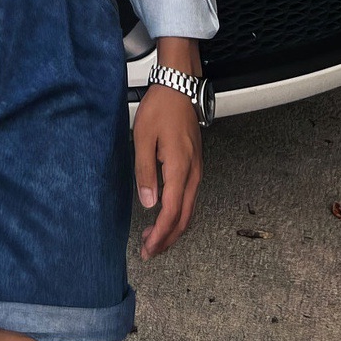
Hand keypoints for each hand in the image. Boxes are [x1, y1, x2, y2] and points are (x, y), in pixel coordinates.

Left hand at [132, 84, 202, 259]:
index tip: (148, 248)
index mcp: (180, 168)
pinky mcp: (194, 165)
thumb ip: (145, 172)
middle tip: (149, 252)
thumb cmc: (160, 108)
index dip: (160, 234)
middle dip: (167, 239)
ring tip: (153, 239)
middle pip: (185, 217)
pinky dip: (178, 214)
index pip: (172, 212)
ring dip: (173, 228)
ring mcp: (196, 170)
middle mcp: (193, 173)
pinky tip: (165, 215)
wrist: (179, 88)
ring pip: (189, 210)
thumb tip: (149, 203)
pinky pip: (189, 198)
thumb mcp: (143, 138)